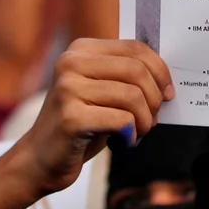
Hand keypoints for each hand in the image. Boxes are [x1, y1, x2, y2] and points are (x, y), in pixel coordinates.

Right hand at [13, 38, 173, 195]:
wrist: (40, 160)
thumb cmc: (81, 125)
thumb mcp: (103, 91)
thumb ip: (127, 76)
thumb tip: (167, 77)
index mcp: (81, 50)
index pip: (135, 48)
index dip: (160, 70)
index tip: (168, 93)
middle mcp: (71, 63)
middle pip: (137, 70)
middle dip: (154, 99)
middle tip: (152, 119)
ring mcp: (67, 89)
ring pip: (133, 97)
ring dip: (145, 121)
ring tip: (138, 132)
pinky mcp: (71, 117)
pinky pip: (122, 120)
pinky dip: (131, 134)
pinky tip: (124, 142)